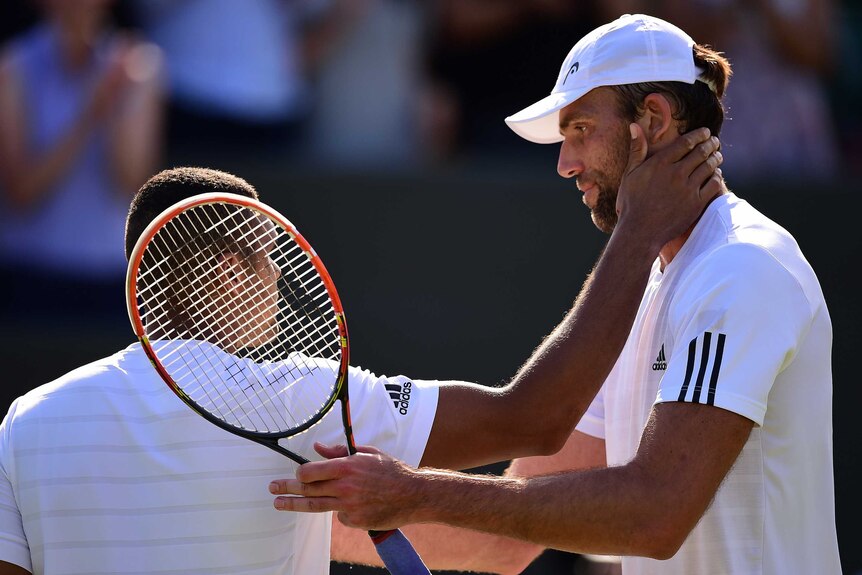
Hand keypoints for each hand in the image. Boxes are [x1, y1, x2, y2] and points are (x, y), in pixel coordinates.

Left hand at [269, 443, 421, 529]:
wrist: (415, 494)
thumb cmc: (392, 471)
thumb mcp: (368, 453)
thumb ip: (340, 452)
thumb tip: (318, 448)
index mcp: (347, 467)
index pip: (311, 471)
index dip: (300, 474)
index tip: (295, 475)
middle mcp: (345, 487)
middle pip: (308, 490)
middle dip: (287, 489)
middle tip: (272, 489)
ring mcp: (349, 506)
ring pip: (315, 506)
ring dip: (294, 505)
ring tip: (279, 504)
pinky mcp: (355, 521)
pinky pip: (339, 515)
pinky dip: (341, 509)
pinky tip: (355, 504)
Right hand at [615, 124, 722, 252]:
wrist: (640, 232)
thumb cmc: (632, 203)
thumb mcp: (630, 174)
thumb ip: (636, 150)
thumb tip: (634, 125)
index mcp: (660, 164)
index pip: (686, 142)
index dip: (699, 134)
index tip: (705, 132)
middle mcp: (676, 173)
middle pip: (701, 152)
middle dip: (711, 144)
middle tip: (714, 141)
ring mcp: (687, 189)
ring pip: (709, 166)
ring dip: (716, 158)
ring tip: (718, 155)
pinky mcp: (696, 203)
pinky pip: (713, 184)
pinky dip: (717, 176)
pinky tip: (715, 174)